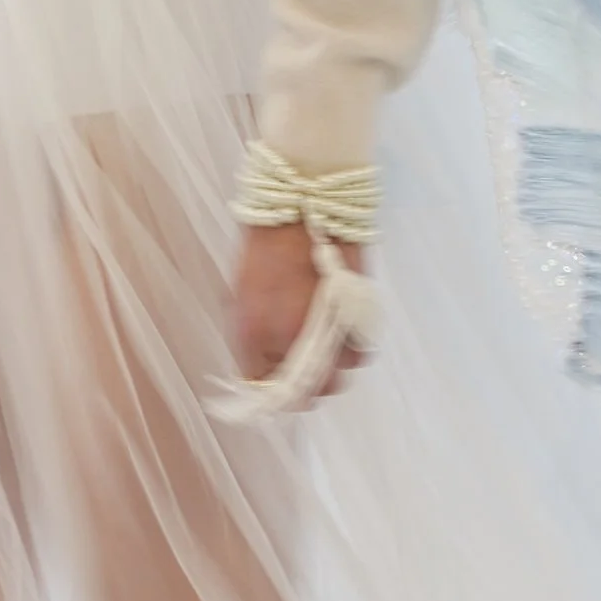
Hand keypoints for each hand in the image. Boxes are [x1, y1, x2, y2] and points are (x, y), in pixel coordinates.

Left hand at [231, 220, 367, 396]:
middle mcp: (295, 340)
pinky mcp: (359, 318)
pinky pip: (359, 352)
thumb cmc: (265, 249)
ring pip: (338, 376)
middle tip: (302, 370)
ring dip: (330, 367)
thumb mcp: (241, 298)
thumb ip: (251, 340)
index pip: (262, 387)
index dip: (270, 390)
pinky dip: (351, 347)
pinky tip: (341, 328)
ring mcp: (331, 331)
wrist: (302, 207)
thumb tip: (261, 371)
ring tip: (323, 344)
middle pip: (308, 393)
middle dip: (304, 387)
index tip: (275, 385)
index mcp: (255, 333)